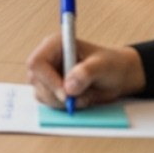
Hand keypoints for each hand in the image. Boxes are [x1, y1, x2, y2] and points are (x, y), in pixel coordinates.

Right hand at [26, 33, 145, 110]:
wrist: (117, 76)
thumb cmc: (111, 65)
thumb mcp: (103, 66)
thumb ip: (86, 73)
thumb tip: (69, 87)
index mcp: (55, 45)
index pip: (38, 63)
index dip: (48, 80)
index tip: (66, 95)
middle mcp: (47, 58)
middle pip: (36, 81)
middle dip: (56, 95)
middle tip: (79, 100)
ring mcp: (47, 74)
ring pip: (41, 94)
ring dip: (61, 103)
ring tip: (84, 98)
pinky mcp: (51, 88)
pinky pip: (48, 102)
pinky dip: (62, 106)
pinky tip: (79, 100)